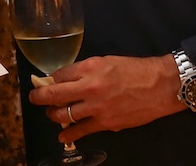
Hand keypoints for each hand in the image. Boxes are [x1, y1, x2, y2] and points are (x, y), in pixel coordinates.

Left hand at [28, 55, 184, 141]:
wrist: (160, 86)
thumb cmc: (136, 70)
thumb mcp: (108, 61)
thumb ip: (86, 70)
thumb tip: (67, 79)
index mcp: (91, 68)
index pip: (59, 75)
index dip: (50, 79)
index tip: (45, 82)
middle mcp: (90, 87)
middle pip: (54, 95)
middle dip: (39, 98)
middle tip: (35, 98)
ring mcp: (96, 108)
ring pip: (62, 114)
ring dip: (53, 115)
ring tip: (51, 114)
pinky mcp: (105, 123)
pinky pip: (80, 130)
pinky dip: (68, 133)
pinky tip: (62, 135)